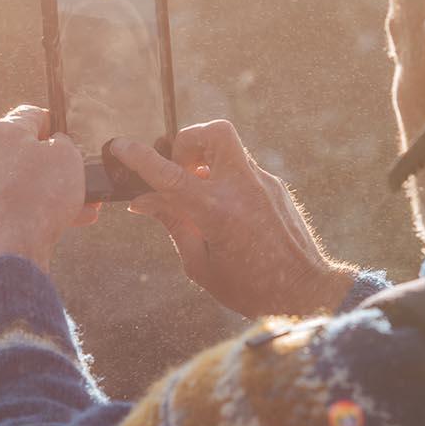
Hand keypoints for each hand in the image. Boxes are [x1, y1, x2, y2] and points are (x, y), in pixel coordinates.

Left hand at [0, 105, 98, 271]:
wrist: (13, 248)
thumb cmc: (41, 195)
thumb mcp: (68, 156)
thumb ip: (64, 143)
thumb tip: (56, 146)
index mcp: (3, 131)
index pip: (31, 115)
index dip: (56, 122)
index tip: (71, 136)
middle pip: (26, 150)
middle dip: (56, 163)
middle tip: (80, 174)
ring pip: (25, 180)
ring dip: (53, 189)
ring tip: (84, 203)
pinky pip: (18, 203)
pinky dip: (40, 208)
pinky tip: (70, 220)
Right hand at [112, 121, 356, 317]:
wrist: (305, 293)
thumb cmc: (249, 289)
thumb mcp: (198, 264)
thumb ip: (172, 224)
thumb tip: (142, 201)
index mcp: (216, 211)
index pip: (168, 174)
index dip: (138, 157)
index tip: (119, 146)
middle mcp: (242, 188)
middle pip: (213, 132)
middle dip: (187, 140)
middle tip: (178, 170)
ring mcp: (264, 183)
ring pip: (229, 148)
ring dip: (206, 160)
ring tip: (197, 194)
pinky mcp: (276, 187)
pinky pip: (242, 170)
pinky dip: (224, 180)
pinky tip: (223, 212)